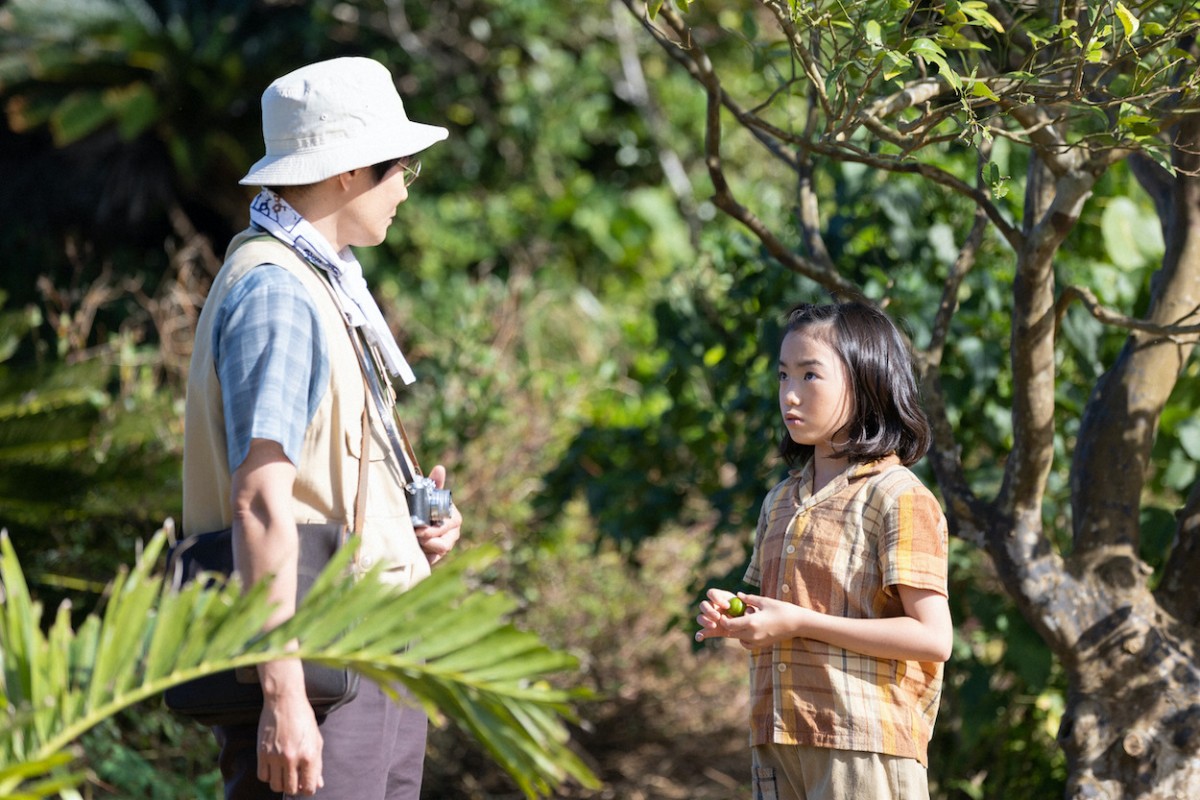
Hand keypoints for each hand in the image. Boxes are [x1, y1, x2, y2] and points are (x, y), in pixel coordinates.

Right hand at [256, 676, 322, 795]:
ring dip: (280, 783)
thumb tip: (318, 784)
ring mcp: (275, 756)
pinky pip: (262, 776)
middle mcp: (292, 758)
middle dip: (295, 787)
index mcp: (310, 755)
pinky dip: (268, 775)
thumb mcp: (316, 740)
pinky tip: (273, 766)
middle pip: (291, 789)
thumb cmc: (303, 718)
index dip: (308, 789)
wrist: (284, 700)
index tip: (306, 784)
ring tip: (284, 773)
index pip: (309, 788)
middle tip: (295, 778)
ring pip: (276, 786)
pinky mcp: (261, 752)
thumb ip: (317, 764)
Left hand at [415, 464, 461, 565]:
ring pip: (439, 551)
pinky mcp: (437, 557)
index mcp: (454, 518)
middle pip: (445, 543)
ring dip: (424, 547)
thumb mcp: (426, 494)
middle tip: (412, 534)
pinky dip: (422, 555)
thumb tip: (440, 468)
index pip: (449, 526)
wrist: (411, 521)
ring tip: (413, 539)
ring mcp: (446, 546)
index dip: (433, 529)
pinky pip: (432, 560)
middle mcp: (453, 533)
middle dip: (427, 539)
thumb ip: (434, 483)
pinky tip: (414, 547)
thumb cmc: (421, 505)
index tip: (418, 527)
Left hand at [695, 590, 804, 649]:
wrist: (798, 624)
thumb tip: (738, 595)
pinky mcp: (762, 645)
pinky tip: (750, 628)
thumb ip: (749, 599)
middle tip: (730, 615)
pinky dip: (744, 637)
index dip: (724, 619)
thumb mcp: (764, 601)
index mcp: (751, 622)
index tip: (724, 612)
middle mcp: (752, 635)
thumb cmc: (782, 609)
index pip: (729, 624)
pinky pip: (746, 643)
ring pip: (738, 638)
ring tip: (744, 620)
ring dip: (736, 631)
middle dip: (729, 625)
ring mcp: (757, 642)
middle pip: (731, 633)